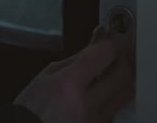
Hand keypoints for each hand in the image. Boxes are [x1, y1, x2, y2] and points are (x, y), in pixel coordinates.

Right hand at [14, 27, 134, 122]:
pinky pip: (115, 109)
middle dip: (122, 60)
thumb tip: (99, 40)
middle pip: (124, 75)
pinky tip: (100, 94)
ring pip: (125, 93)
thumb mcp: (48, 74)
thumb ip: (78, 58)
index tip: (110, 40)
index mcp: (69, 83)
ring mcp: (94, 120)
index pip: (105, 54)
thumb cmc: (31, 106)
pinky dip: (112, 98)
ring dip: (120, 80)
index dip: (111, 43)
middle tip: (115, 56)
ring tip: (108, 74)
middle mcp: (85, 103)